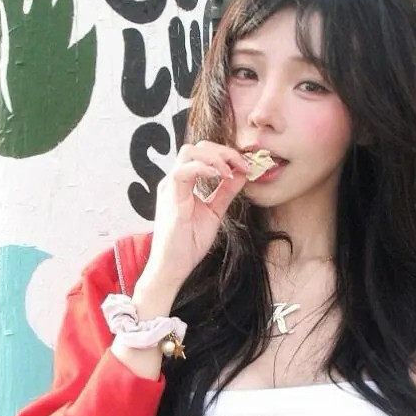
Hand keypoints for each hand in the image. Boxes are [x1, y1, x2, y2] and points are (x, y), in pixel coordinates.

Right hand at [142, 140, 251, 292]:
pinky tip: (219, 176)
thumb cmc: (188, 244)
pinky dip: (203, 168)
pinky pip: (182, 172)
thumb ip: (226, 192)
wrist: (173, 267)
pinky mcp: (170, 199)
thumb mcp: (214, 212)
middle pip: (196, 147)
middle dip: (224, 151)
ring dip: (215, 157)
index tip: (245, 165)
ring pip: (189, 152)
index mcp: (183, 183)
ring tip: (230, 172)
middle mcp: (174, 181)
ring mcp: (170, 188)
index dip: (226, 154)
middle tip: (242, 165)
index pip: (203, 154)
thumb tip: (242, 174)